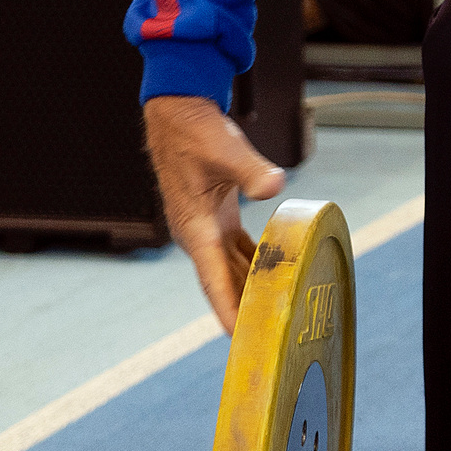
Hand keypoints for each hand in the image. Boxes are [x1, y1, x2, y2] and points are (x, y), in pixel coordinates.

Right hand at [143, 94, 285, 331]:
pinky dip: (251, 264)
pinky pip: (235, 250)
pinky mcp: (215, 216)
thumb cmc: (195, 131)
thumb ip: (251, 171)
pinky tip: (270, 274)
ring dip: (248, 289)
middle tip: (264, 338)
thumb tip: (273, 186)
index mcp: (195, 228)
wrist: (177, 113)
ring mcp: (205, 227)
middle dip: (241, 310)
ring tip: (271, 315)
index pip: (213, 281)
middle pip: (223, 283)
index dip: (228, 311)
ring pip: (229, 269)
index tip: (239, 337)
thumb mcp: (226, 150)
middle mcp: (197, 234)